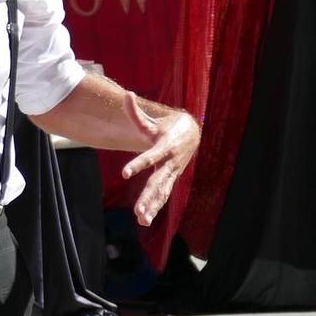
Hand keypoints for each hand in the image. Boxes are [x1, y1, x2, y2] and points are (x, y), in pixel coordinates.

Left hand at [119, 108, 201, 223]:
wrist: (191, 134)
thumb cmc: (166, 128)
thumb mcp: (152, 121)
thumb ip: (136, 112)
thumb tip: (127, 94)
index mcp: (164, 147)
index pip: (149, 157)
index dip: (137, 164)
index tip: (125, 173)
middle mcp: (169, 163)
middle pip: (157, 182)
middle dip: (148, 197)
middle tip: (138, 211)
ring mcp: (171, 173)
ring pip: (161, 193)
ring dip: (152, 207)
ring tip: (141, 220)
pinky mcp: (171, 180)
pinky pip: (163, 196)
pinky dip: (155, 207)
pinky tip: (144, 221)